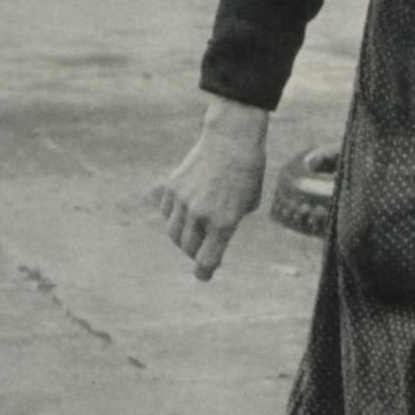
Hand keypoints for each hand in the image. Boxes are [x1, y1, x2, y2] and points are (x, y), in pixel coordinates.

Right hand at [148, 98, 267, 280]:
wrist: (231, 139)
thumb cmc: (247, 171)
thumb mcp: (248, 203)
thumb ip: (230, 221)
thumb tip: (213, 233)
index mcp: (224, 222)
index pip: (207, 259)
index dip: (204, 272)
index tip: (203, 276)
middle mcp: (200, 215)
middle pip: (188, 248)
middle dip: (195, 253)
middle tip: (201, 250)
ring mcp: (182, 201)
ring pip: (173, 233)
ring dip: (182, 237)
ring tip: (192, 232)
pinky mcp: (171, 187)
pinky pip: (166, 212)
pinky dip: (173, 216)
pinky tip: (184, 210)